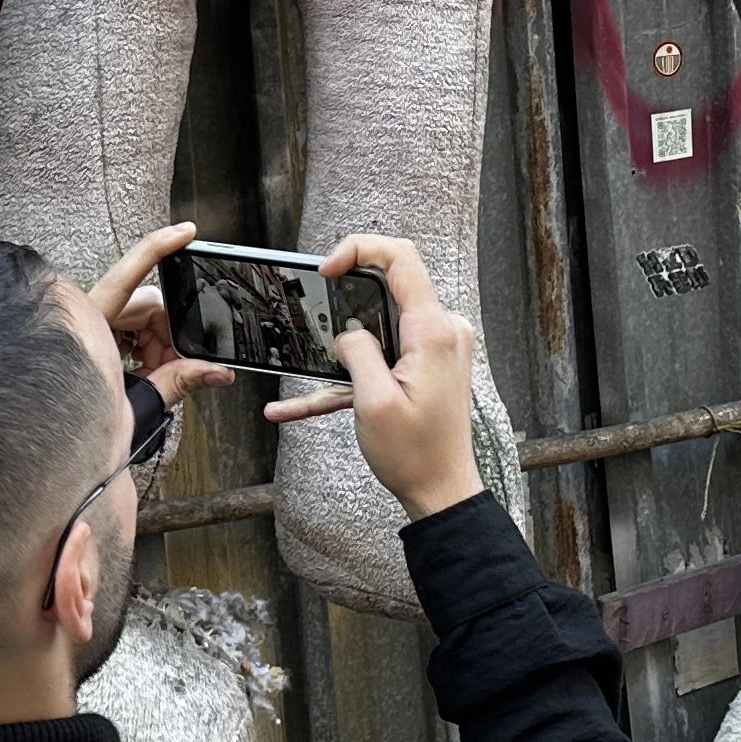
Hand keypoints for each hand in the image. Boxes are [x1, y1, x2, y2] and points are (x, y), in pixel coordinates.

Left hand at [88, 222, 231, 412]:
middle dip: (168, 333)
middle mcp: (84, 321)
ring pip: (138, 321)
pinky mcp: (88, 341)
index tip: (183, 233)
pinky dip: (142, 349)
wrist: (55, 458)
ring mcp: (85, 330)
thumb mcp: (137, 402)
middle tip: (177, 364)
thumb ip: (178, 381)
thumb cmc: (76, 430)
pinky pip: (124, 332)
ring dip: (157, 346)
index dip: (156, 249)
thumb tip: (217, 371)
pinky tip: (144, 373)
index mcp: (88, 326)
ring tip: (156, 377)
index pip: (127, 276)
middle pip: (143, 306)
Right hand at [268, 234, 482, 520]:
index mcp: (433, 331)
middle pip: (389, 285)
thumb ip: (357, 350)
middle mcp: (442, 330)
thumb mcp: (373, 402)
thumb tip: (347, 332)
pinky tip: (298, 405)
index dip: (360, 249)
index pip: (401, 259)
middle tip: (314, 319)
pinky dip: (350, 374)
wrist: (442, 492)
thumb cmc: (415, 455)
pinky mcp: (428, 365)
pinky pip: (384, 355)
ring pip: (380, 324)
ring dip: (343, 344)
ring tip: (305, 370)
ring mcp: (437, 347)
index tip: (325, 268)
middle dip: (346, 298)